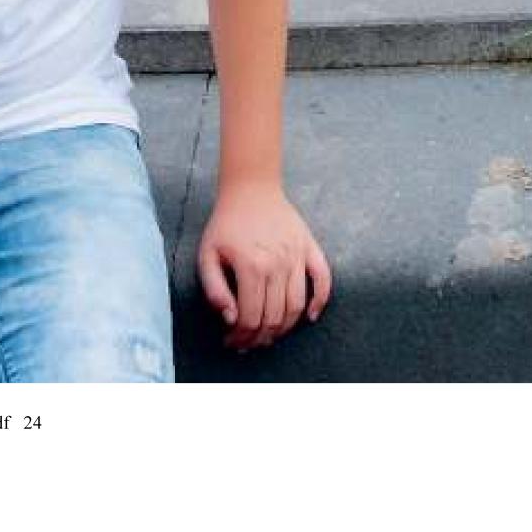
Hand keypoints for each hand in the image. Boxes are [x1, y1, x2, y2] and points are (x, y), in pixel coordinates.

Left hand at [198, 183, 331, 351]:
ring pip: (296, 306)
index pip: (250, 318)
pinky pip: (324, 279)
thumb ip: (214, 290)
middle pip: (274, 317)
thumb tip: (230, 318)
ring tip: (269, 335)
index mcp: (251, 266)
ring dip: (284, 328)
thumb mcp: (207, 255)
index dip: (240, 337)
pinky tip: (310, 317)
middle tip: (248, 343)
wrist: (251, 188)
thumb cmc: (226, 224)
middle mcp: (278, 263)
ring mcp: (297, 255)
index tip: (232, 341)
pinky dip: (320, 301)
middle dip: (259, 338)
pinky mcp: (309, 246)